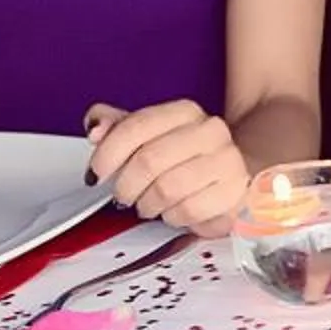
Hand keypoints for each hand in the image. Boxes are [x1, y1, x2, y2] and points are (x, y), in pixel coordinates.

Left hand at [85, 100, 247, 237]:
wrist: (233, 173)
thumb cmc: (184, 157)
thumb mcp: (147, 136)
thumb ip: (114, 126)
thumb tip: (95, 129)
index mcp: (184, 112)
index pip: (136, 126)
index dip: (108, 153)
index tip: (96, 173)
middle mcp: (209, 131)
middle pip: (149, 160)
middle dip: (126, 185)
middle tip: (122, 196)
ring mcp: (227, 161)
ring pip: (167, 188)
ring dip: (147, 204)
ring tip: (147, 205)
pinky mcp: (235, 192)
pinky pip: (188, 210)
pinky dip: (172, 217)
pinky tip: (171, 213)